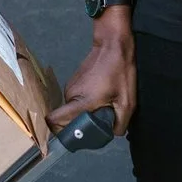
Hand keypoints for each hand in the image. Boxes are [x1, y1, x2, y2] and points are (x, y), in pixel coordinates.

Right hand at [48, 11, 136, 136]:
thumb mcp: (127, 101)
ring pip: (73, 109)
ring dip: (85, 112)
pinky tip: (101, 96)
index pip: (54, 120)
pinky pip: (76, 100)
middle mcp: (70, 95)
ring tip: (104, 106)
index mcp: (80, 102)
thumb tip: (113, 133)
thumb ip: (120, 123)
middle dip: (81, 124)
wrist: (113, 45)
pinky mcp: (73, 81)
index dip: (60, 132)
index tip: (76, 136)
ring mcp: (70, 87)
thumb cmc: (120, 71)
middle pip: (67, 119)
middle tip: (100, 122)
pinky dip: (86, 103)